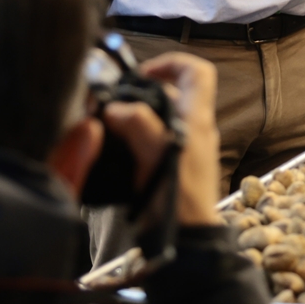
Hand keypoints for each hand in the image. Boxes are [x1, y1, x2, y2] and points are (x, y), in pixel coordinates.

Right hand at [106, 52, 221, 226]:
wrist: (185, 240)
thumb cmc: (177, 198)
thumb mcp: (157, 155)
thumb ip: (137, 125)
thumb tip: (114, 108)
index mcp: (197, 119)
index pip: (197, 72)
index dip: (172, 64)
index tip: (143, 74)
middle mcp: (193, 129)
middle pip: (172, 93)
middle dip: (142, 91)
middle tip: (113, 100)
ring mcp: (183, 148)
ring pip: (159, 117)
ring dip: (133, 115)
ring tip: (107, 122)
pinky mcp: (169, 166)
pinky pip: (151, 140)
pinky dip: (132, 137)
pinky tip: (113, 146)